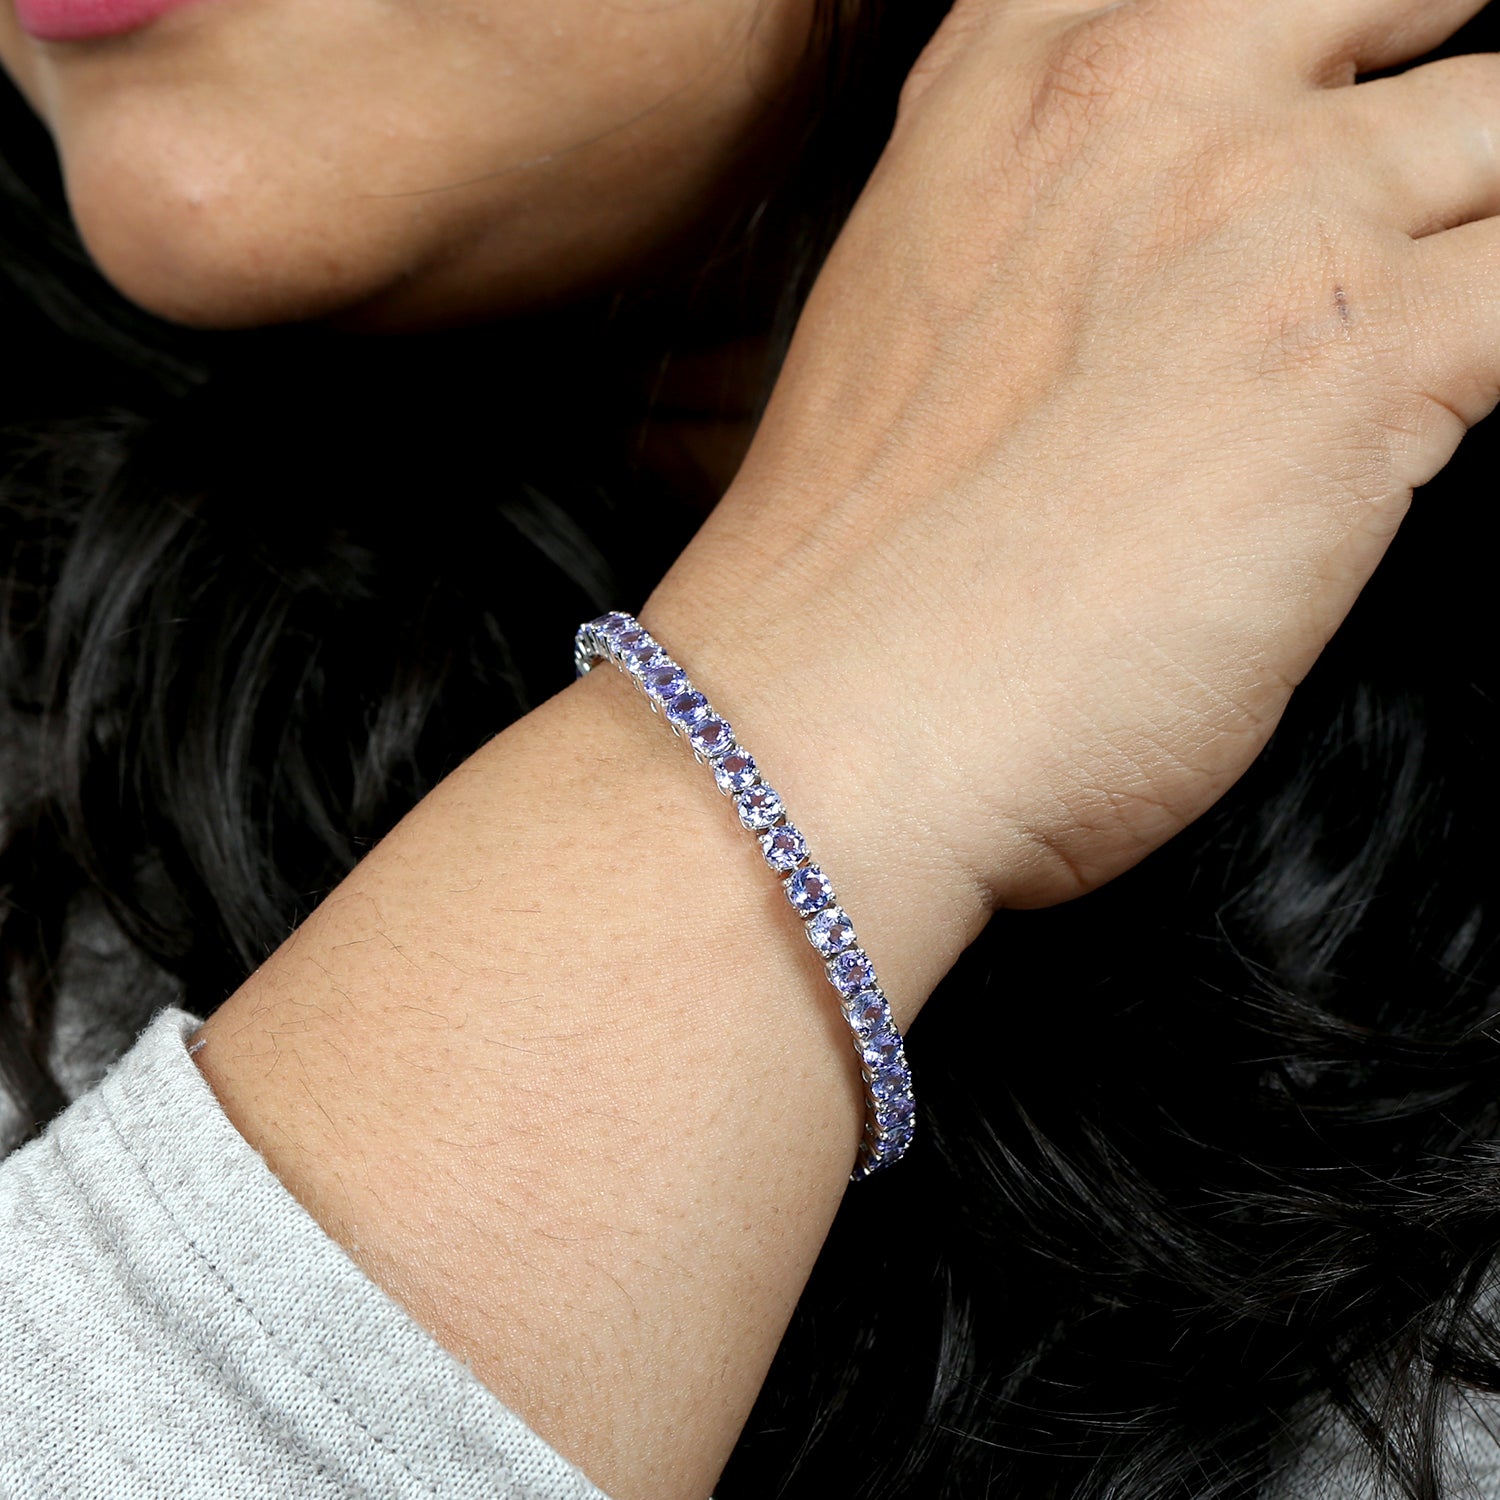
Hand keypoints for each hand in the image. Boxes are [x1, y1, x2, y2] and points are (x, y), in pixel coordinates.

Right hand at [648, 0, 1498, 914]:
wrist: (831, 712)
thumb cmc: (854, 567)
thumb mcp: (913, 311)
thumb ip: (1048, 232)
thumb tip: (1165, 273)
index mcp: (1016, 83)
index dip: (1329, 42)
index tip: (1356, 100)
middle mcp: (1146, 96)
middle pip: (1408, 0)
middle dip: (1441, 109)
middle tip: (1425, 219)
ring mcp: (1267, 211)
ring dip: (1488, 241)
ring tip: (1430, 353)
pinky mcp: (1366, 357)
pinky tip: (1442, 427)